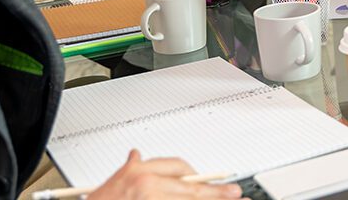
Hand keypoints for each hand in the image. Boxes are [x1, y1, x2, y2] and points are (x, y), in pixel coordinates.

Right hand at [87, 150, 240, 198]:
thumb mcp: (114, 182)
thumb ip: (129, 167)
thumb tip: (136, 154)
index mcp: (139, 174)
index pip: (178, 167)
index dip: (195, 174)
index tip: (207, 179)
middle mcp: (147, 187)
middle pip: (191, 186)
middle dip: (214, 190)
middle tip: (234, 192)